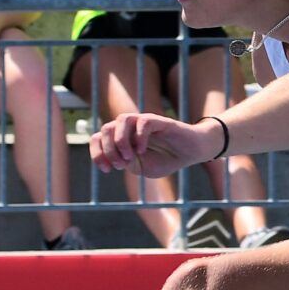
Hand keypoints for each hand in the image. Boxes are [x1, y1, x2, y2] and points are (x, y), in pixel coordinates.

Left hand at [90, 111, 218, 177]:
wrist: (191, 153)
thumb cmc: (166, 159)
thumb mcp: (142, 168)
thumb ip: (126, 162)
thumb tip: (114, 157)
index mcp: (122, 138)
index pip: (98, 138)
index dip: (97, 153)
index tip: (107, 170)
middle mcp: (130, 127)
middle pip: (106, 129)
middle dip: (109, 150)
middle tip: (121, 165)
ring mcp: (143, 122)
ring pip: (121, 119)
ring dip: (120, 141)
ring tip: (129, 157)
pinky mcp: (159, 121)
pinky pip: (142, 122)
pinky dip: (139, 137)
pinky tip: (142, 151)